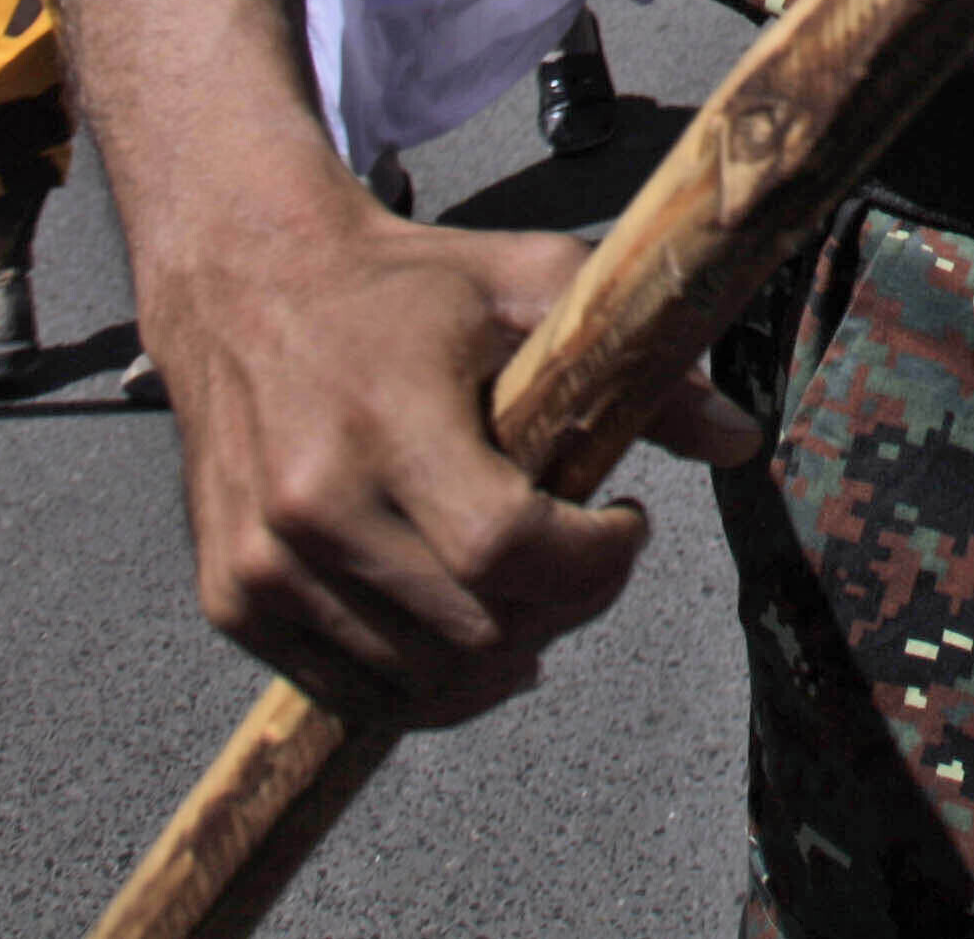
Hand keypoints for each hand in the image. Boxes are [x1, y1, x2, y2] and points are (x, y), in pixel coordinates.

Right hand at [151, 193, 756, 724]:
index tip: (627, 521)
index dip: (593, 562)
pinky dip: (428, 682)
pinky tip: (469, 626)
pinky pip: (353, 692)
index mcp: (385, 418)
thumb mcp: (529, 286)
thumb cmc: (405, 285)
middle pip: (475, 630)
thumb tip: (741, 439)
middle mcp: (310, 503)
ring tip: (533, 590)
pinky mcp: (232, 598)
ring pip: (421, 681)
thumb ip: (638, 361)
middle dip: (564, 608)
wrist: (245, 281)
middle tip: (588, 557)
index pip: (506, 548)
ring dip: (504, 656)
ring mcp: (262, 563)